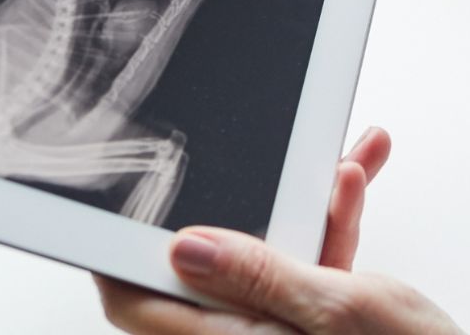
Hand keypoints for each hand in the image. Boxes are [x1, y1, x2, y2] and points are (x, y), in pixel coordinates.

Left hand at [94, 127, 464, 333]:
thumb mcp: (337, 310)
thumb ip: (258, 274)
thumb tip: (182, 247)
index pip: (138, 304)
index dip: (116, 255)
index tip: (112, 202)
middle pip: (209, 262)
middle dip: (240, 199)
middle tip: (250, 153)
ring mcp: (281, 332)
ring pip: (268, 253)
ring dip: (305, 202)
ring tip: (341, 160)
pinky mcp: (315, 324)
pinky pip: (307, 264)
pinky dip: (332, 224)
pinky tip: (356, 182)